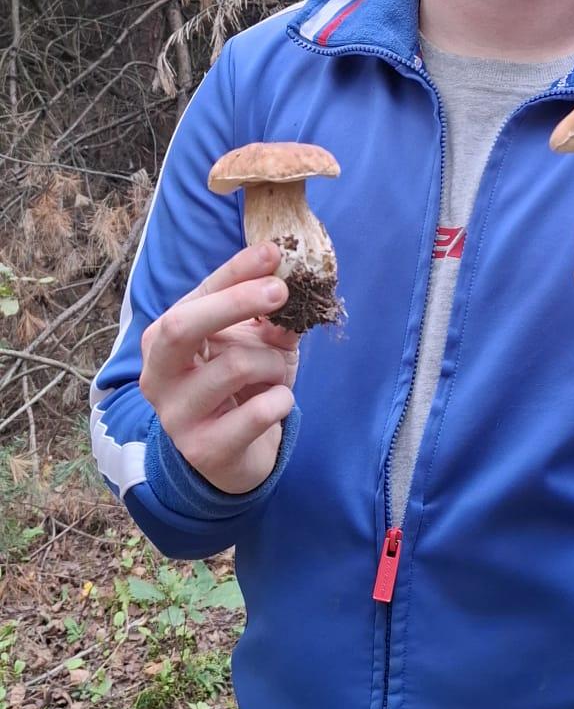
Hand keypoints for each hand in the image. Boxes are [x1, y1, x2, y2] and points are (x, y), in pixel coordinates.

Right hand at [139, 242, 299, 495]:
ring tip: (276, 374)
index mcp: (163, 340)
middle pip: (182, 325)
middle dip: (234, 302)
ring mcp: (175, 415)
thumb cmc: (241, 387)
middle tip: (280, 291)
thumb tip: (283, 281)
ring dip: (273, 364)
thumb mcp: (253, 344)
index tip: (273, 252)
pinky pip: (257, 411)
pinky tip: (277, 403)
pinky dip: (280, 400)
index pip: (196, 296)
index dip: (235, 272)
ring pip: (234, 367)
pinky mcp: (203, 450)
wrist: (234, 456)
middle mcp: (157, 375)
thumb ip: (266, 317)